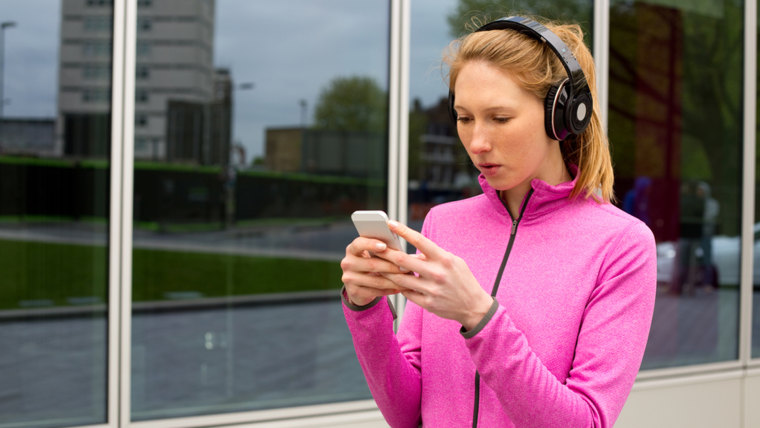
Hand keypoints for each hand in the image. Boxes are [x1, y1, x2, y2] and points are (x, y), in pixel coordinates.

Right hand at [340, 236, 406, 305]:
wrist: (358, 284)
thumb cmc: (371, 263)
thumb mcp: (372, 255)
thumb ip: (382, 249)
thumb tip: (400, 250)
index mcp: (352, 249)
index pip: (359, 244)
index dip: (371, 244)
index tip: (384, 246)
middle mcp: (347, 263)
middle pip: (372, 264)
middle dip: (391, 266)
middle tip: (406, 267)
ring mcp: (349, 278)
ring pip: (375, 280)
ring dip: (393, 280)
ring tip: (407, 279)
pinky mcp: (353, 291)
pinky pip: (375, 291)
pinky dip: (389, 290)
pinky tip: (399, 288)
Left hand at [377, 220, 493, 329]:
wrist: (474, 306)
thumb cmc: (462, 279)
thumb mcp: (454, 261)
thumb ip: (434, 255)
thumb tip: (413, 252)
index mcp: (444, 259)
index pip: (420, 240)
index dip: (403, 230)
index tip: (390, 223)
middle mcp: (437, 273)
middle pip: (403, 260)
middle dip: (386, 253)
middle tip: (374, 247)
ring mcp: (431, 290)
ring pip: (400, 278)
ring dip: (387, 272)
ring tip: (377, 265)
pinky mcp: (427, 303)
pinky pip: (406, 293)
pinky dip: (398, 286)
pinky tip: (391, 282)